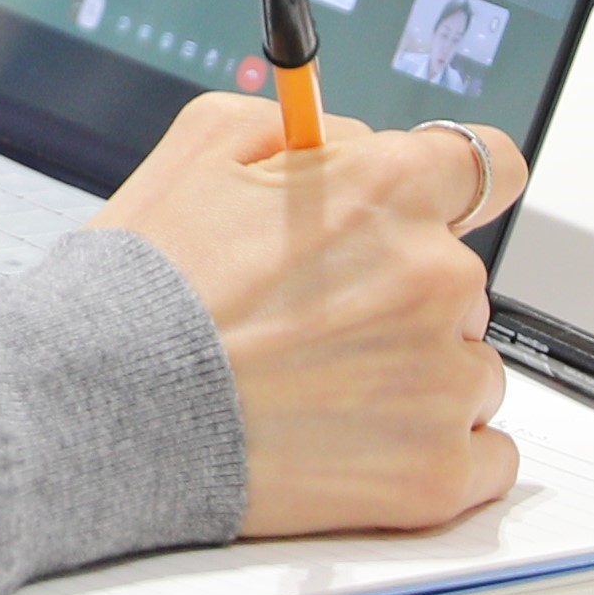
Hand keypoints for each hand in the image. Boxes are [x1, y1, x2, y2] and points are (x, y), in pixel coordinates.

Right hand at [94, 90, 525, 535]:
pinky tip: (363, 446)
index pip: (491, 165)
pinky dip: (436, 452)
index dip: (453, 190)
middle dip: (402, 295)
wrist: (102, 410)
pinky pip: (488, 457)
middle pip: (461, 280)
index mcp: (389, 191)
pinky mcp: (436, 470)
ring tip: (319, 393)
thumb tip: (353, 142)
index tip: (434, 212)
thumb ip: (303, 123)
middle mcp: (435, 278)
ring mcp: (443, 380)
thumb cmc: (142, 289)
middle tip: (311, 325)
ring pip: (470, 368)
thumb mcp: (201, 145)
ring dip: (418, 376)